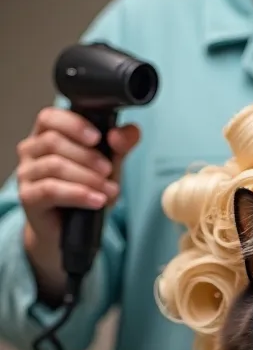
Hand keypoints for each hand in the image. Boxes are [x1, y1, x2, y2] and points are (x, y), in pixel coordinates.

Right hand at [17, 107, 139, 302]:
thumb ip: (120, 147)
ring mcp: (26, 174)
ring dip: (87, 177)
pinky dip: (78, 194)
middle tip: (108, 170)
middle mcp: (31, 150)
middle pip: (54, 141)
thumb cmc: (83, 193)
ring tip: (108, 189)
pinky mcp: (28, 197)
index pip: (51, 118)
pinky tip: (96, 200)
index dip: (74, 124)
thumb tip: (129, 131)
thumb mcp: (107, 168)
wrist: (68, 231)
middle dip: (87, 156)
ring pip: (55, 165)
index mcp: (46, 135)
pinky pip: (51, 190)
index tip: (98, 138)